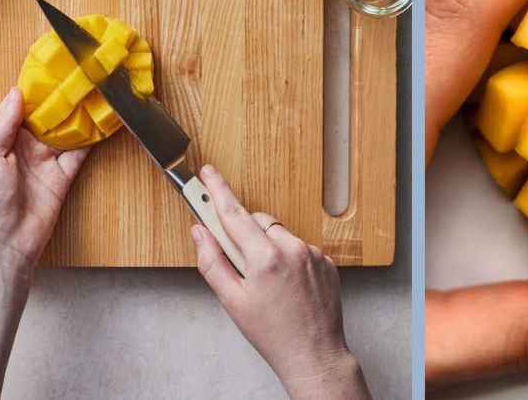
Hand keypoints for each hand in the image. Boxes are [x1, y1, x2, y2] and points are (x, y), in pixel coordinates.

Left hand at [0, 86, 90, 269]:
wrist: (4, 240)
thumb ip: (2, 123)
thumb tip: (17, 92)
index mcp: (0, 139)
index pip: (19, 108)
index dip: (34, 90)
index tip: (50, 69)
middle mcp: (23, 147)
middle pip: (45, 116)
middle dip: (60, 99)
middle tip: (78, 75)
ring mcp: (45, 161)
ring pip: (65, 130)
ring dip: (78, 114)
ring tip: (94, 92)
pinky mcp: (63, 176)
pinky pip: (80, 152)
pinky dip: (92, 137)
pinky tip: (103, 121)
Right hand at [190, 165, 369, 399]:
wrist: (313, 353)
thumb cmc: (272, 333)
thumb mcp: (232, 301)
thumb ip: (212, 262)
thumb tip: (200, 233)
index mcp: (265, 257)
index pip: (234, 213)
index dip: (217, 190)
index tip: (208, 173)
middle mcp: (292, 248)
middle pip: (257, 222)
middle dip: (244, 234)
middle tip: (241, 264)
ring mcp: (313, 253)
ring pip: (279, 234)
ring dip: (268, 246)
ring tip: (269, 282)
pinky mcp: (327, 260)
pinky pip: (299, 247)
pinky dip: (289, 257)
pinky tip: (288, 285)